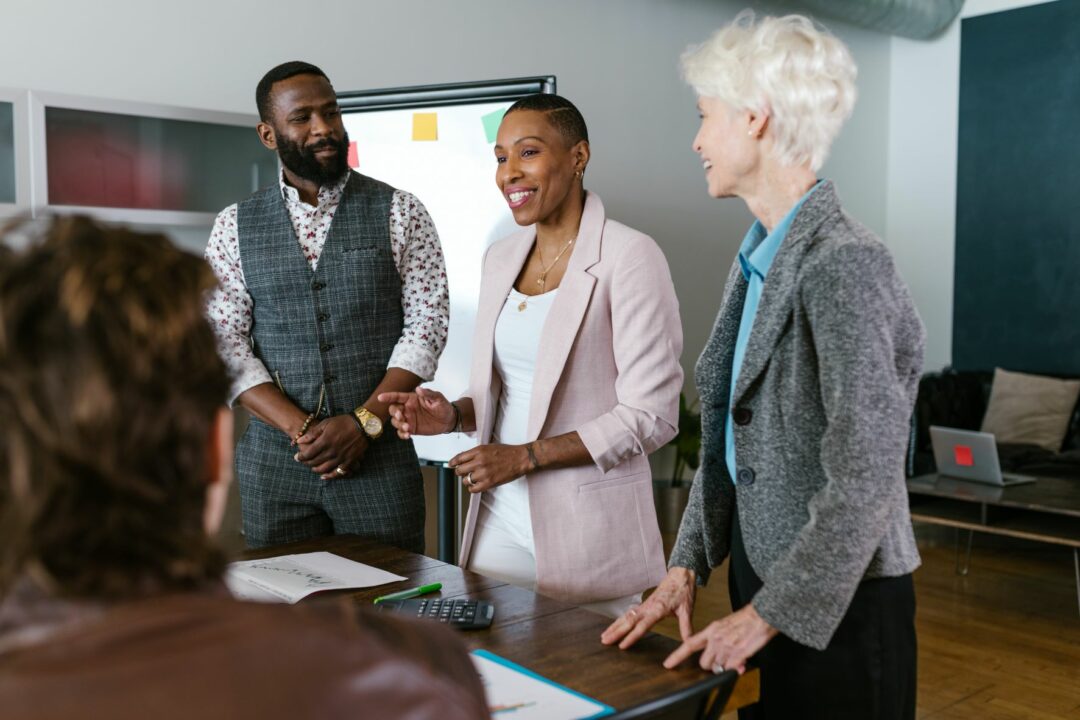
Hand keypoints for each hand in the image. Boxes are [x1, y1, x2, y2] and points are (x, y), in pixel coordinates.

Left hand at [295, 415, 368, 479]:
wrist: (363, 425)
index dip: (300, 457)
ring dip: (316, 469)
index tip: (297, 457)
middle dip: (307, 463)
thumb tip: (299, 440)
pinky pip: (338, 472)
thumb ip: (312, 433)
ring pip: (324, 469)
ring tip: (313, 468)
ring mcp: (341, 458)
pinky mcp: (349, 461)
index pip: (308, 454)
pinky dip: (330, 476)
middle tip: (304, 462)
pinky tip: (324, 476)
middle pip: (314, 462)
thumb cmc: (343, 422)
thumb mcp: (326, 423)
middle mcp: (331, 452)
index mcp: (324, 441)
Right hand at [378, 387, 454, 438]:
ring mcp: (409, 419)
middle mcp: (408, 408)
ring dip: (398, 425)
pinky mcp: (411, 429)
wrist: (449, 420)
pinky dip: (401, 434)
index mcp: (412, 399)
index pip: (397, 396)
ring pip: (395, 422)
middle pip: (393, 409)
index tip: (380, 398)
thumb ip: (428, 394)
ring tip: (408, 428)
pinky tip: (407, 435)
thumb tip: (419, 389)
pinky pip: (401, 432)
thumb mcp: (438, 398)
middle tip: (401, 417)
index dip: (388, 396)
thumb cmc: (443, 406)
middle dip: (394, 413)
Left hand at [448, 443, 530, 492]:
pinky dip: (472, 488)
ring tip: (473, 478)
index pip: (459, 458)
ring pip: (465, 480)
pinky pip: (473, 489)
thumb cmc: (506, 452)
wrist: (520, 458)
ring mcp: (484, 473)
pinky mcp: (489, 483)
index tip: (451, 465)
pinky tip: (476, 485)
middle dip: (460, 471)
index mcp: (479, 451)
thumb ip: (475, 452)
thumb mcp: (488, 447)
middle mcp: (479, 461)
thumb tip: (462, 458)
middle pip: (459, 470)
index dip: (453, 462)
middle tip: (464, 472)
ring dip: (467, 480)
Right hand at [602, 567, 696, 648]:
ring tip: (603, 636)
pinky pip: (629, 613)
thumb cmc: (684, 591)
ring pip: (626, 617)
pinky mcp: (645, 604)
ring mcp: (645, 605)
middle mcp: (648, 607)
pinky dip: (620, 620)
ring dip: (614, 626)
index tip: (621, 646)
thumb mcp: (687, 609)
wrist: (681, 574)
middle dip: (616, 632)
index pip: (642, 626)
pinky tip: (614, 626)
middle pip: (628, 621)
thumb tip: (689, 643)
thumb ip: (686, 627)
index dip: (632, 636)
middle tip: (604, 641)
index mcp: (658, 609)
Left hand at [662, 603, 777, 674]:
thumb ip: (721, 642)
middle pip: (704, 663)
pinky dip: (735, 669)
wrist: (761, 616)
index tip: (668, 664)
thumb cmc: (746, 620)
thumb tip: (723, 659)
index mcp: (711, 630)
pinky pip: (730, 670)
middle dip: (711, 665)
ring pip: (717, 668)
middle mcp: (715, 639)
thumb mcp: (727, 626)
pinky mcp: (737, 654)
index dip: (677, 656)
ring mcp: (726, 647)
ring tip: (734, 656)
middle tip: (721, 660)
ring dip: (725, 666)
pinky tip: (741, 661)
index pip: (689, 644)